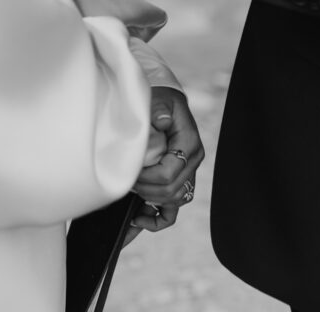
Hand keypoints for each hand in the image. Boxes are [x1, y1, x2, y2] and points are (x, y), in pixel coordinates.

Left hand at [123, 86, 204, 245]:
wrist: (167, 104)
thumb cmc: (161, 102)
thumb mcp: (160, 101)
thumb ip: (160, 110)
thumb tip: (163, 121)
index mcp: (189, 143)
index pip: (169, 173)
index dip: (147, 177)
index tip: (131, 170)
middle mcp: (193, 161)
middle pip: (171, 191)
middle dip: (145, 189)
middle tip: (127, 179)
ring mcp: (189, 173)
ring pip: (174, 201)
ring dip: (150, 200)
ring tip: (131, 190)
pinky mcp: (181, 181)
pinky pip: (174, 211)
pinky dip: (158, 219)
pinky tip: (139, 218)